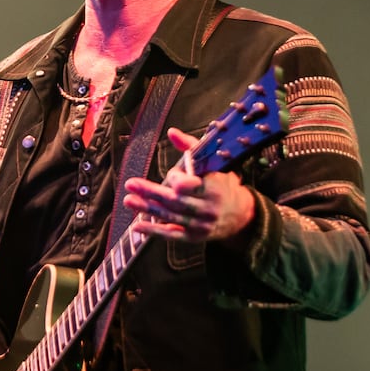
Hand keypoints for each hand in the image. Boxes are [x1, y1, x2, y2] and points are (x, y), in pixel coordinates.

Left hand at [125, 127, 254, 243]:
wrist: (240, 214)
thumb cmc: (221, 183)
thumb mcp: (213, 163)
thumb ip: (191, 147)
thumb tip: (172, 132)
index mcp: (213, 188)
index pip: (190, 185)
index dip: (177, 180)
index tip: (170, 175)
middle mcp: (207, 208)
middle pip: (175, 201)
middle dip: (151, 192)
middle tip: (131, 184)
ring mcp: (200, 225)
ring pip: (170, 217)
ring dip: (147, 209)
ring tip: (129, 200)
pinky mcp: (194, 237)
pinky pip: (172, 235)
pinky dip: (154, 231)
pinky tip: (137, 226)